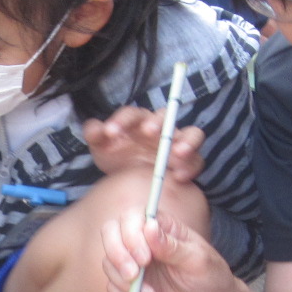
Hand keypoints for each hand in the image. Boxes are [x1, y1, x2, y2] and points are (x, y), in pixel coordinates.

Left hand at [83, 106, 205, 178]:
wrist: (130, 177)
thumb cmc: (117, 156)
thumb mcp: (102, 147)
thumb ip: (95, 135)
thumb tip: (95, 129)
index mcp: (137, 121)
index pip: (132, 114)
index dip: (122, 120)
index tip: (110, 132)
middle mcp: (160, 127)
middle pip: (164, 116)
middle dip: (157, 122)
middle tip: (148, 132)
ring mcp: (176, 143)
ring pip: (191, 134)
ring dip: (187, 141)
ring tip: (178, 152)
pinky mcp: (188, 161)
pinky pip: (196, 160)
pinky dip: (191, 167)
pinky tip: (179, 177)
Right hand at [102, 211, 247, 291]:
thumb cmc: (210, 278)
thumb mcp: (198, 260)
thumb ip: (172, 246)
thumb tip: (149, 227)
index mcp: (161, 227)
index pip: (131, 217)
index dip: (131, 235)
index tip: (145, 258)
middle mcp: (143, 241)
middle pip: (110, 233)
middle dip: (117, 255)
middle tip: (134, 275)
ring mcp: (134, 262)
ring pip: (108, 261)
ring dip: (123, 281)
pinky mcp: (130, 285)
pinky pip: (111, 286)